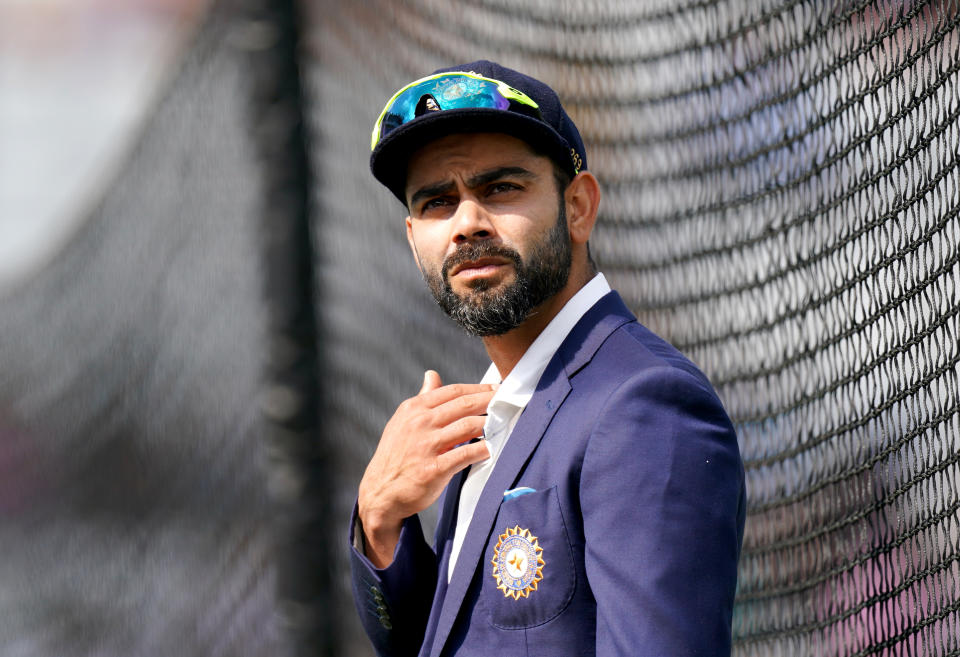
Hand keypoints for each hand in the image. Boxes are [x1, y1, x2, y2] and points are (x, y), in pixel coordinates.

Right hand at [358, 370, 495, 567]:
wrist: (380, 493)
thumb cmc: (396, 456)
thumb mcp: (403, 421)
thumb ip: (422, 398)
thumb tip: (432, 375)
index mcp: (413, 408)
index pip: (452, 391)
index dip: (477, 388)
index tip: (495, 389)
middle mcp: (419, 423)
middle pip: (463, 404)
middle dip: (489, 401)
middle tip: (507, 401)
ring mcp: (426, 446)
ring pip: (468, 426)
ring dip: (490, 423)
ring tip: (504, 422)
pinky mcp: (433, 469)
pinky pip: (466, 454)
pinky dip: (483, 450)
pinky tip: (493, 448)